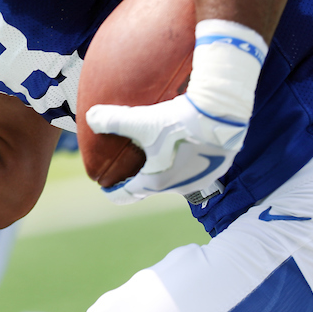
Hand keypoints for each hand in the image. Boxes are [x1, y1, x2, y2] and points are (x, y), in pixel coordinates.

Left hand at [86, 19, 266, 204]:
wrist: (222, 116)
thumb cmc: (179, 121)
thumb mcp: (141, 119)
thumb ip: (113, 120)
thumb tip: (90, 116)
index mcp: (156, 181)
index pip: (127, 195)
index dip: (113, 191)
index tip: (105, 187)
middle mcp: (178, 186)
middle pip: (152, 185)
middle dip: (142, 176)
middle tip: (133, 162)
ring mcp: (199, 179)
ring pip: (176, 176)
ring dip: (168, 167)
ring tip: (162, 150)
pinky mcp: (217, 167)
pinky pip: (196, 166)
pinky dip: (188, 158)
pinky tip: (188, 141)